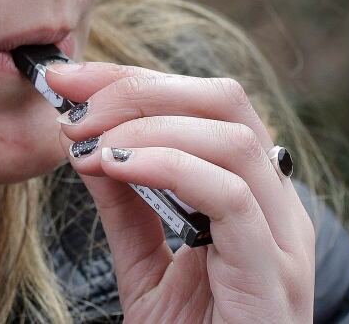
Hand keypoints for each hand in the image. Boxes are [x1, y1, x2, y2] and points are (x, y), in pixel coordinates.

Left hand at [46, 62, 314, 322]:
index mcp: (247, 191)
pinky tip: (115, 167)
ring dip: (145, 125)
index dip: (131, 79)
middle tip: (74, 107)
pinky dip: (165, 165)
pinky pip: (227, 194)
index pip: (200, 104)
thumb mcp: (144, 261)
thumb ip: (125, 203)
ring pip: (228, 135)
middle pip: (223, 100)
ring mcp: (280, 234)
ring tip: (88, 143)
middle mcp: (273, 202)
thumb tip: (87, 145)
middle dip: (138, 88)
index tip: (67, 80)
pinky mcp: (272, 269)